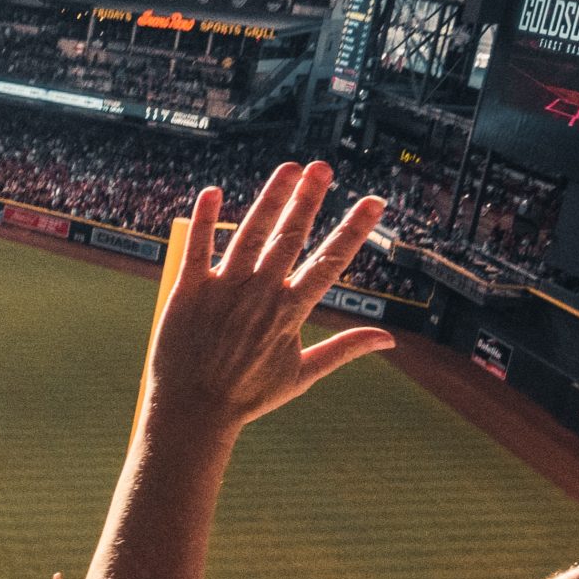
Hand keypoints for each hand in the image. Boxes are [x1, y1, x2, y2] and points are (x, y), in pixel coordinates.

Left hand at [145, 163, 390, 436]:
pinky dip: (204, 219)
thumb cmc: (248, 396)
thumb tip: (390, 338)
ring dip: (270, 198)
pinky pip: (197, 247)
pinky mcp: (189, 291)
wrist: (192, 411)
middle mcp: (260, 294)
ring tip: (288, 169)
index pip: (330, 262)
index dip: (353, 229)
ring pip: (249, 233)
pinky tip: (212, 192)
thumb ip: (345, 349)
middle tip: (324, 167)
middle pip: (290, 237)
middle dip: (309, 199)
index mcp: (291, 312)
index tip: (373, 201)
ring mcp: (223, 289)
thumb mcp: (302, 375)